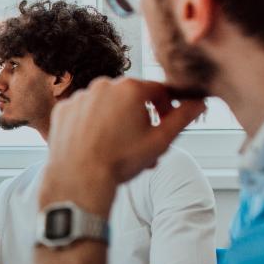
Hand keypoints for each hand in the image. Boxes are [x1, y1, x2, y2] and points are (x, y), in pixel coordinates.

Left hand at [42, 77, 205, 213]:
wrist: (79, 178)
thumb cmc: (121, 160)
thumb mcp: (160, 140)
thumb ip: (182, 117)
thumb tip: (199, 102)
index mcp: (131, 88)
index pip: (159, 91)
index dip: (166, 108)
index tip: (164, 125)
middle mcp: (103, 85)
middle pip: (131, 97)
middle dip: (140, 117)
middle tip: (143, 143)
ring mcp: (81, 96)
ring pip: (106, 104)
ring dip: (116, 120)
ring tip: (119, 147)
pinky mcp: (64, 109)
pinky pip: (84, 112)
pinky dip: (92, 124)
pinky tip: (96, 143)